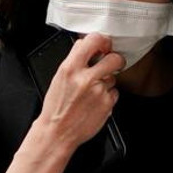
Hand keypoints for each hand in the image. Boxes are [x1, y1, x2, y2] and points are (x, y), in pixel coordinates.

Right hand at [33, 33, 124, 152]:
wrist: (57, 132)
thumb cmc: (56, 107)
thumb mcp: (58, 77)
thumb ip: (74, 60)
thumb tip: (86, 45)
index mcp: (70, 68)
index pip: (93, 40)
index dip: (102, 40)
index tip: (104, 44)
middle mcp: (86, 78)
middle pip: (114, 58)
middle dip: (115, 60)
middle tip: (112, 64)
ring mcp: (98, 92)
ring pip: (113, 77)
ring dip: (106, 82)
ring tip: (92, 91)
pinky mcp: (107, 104)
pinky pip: (114, 93)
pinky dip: (107, 96)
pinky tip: (95, 102)